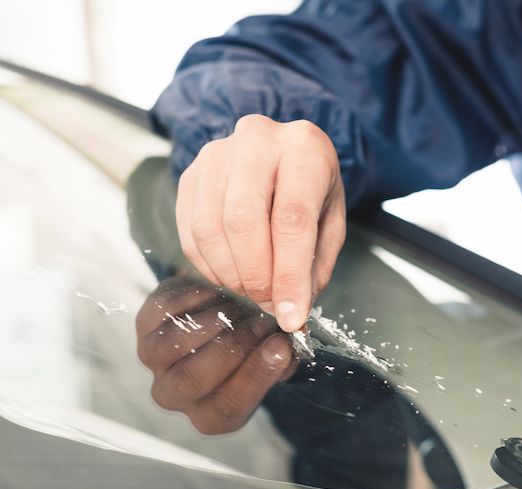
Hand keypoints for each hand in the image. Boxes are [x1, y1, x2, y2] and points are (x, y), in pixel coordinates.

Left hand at [136, 274, 296, 434]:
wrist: (228, 316)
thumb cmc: (256, 344)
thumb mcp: (275, 359)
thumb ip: (283, 359)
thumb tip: (285, 346)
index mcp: (209, 415)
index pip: (227, 407)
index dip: (254, 376)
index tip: (281, 346)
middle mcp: (174, 394)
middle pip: (192, 380)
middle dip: (234, 346)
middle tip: (264, 320)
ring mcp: (153, 360)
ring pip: (172, 345)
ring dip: (215, 320)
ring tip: (245, 303)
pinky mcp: (144, 324)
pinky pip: (164, 311)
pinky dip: (195, 297)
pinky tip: (221, 289)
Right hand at [176, 114, 345, 331]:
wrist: (284, 155)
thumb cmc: (312, 191)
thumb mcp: (331, 224)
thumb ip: (313, 267)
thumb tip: (291, 313)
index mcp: (304, 148)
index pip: (291, 218)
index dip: (288, 274)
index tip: (290, 314)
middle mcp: (257, 140)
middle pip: (242, 220)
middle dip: (254, 275)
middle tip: (267, 300)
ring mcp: (217, 154)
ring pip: (209, 228)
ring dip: (229, 274)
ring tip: (251, 288)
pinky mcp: (191, 175)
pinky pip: (189, 232)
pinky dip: (209, 266)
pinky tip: (231, 273)